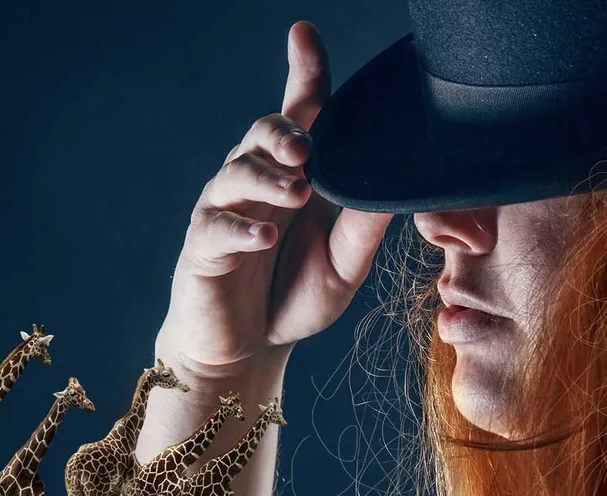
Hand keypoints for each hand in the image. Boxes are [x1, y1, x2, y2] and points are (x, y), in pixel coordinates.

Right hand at [165, 20, 394, 375]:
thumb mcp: (345, 266)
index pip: (301, 115)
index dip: (303, 73)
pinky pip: (217, 226)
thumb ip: (365, 228)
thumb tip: (402, 187)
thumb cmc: (294, 297)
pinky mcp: (203, 247)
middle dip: (285, 130)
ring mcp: (227, 211)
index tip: (304, 34)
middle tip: (307, 147)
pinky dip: (242, 227)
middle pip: (264, 133)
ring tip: (296, 192)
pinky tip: (264, 235)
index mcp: (299, 178)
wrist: (248, 350)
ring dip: (268, 178)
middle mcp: (259, 183)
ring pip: (237, 172)